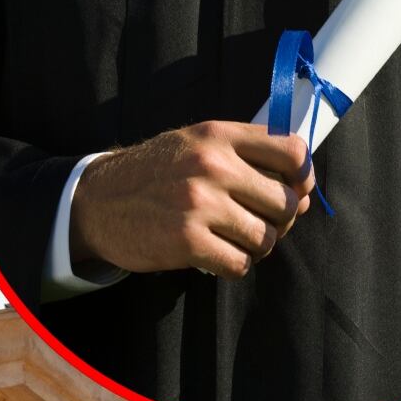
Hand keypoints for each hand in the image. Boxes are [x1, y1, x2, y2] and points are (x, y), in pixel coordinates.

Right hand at [69, 122, 315, 278]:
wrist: (97, 202)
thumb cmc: (153, 174)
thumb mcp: (194, 143)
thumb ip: (244, 155)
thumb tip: (304, 193)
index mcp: (218, 135)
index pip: (292, 152)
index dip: (304, 177)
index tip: (297, 191)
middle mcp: (212, 165)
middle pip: (286, 202)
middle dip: (280, 220)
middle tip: (258, 223)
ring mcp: (200, 204)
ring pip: (266, 238)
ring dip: (256, 247)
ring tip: (235, 241)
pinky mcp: (187, 242)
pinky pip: (239, 264)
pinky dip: (233, 265)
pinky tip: (216, 255)